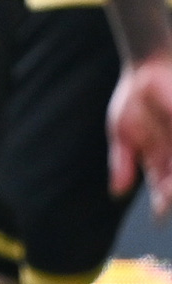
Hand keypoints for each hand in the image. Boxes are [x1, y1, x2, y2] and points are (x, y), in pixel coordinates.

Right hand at [109, 49, 171, 215]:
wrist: (148, 68)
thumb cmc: (133, 98)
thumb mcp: (123, 133)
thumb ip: (122, 162)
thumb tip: (118, 192)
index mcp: (159, 160)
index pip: (163, 188)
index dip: (162, 203)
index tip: (158, 215)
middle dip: (171, 191)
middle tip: (167, 196)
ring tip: (170, 187)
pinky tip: (171, 176)